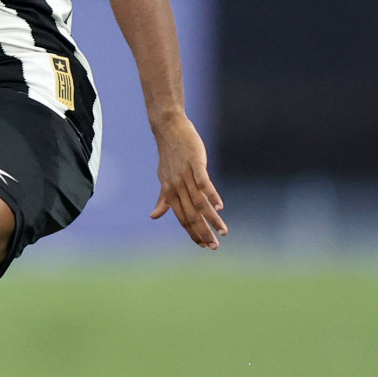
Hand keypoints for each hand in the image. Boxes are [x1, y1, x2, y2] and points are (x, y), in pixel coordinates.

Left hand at [150, 113, 226, 249]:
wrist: (169, 129)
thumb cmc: (169, 155)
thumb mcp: (164, 179)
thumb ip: (163, 198)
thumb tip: (154, 216)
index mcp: (170, 192)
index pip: (182, 218)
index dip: (192, 232)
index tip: (203, 246)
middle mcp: (176, 186)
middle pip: (191, 215)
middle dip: (203, 233)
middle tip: (214, 247)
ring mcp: (185, 175)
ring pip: (199, 202)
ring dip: (212, 219)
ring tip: (223, 231)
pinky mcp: (194, 163)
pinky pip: (203, 182)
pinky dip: (211, 195)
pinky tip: (220, 206)